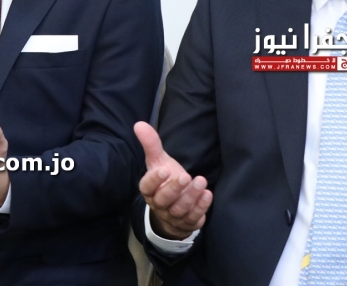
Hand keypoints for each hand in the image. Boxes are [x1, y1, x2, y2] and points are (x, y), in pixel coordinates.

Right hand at [135, 122, 211, 239]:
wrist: (174, 208)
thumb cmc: (166, 181)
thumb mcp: (159, 162)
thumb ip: (151, 145)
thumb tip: (139, 124)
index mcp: (149, 190)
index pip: (147, 187)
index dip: (154, 180)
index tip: (164, 170)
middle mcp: (159, 205)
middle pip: (163, 200)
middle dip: (174, 188)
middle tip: (185, 176)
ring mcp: (173, 216)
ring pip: (179, 209)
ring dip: (191, 196)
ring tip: (201, 181)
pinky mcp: (187, 223)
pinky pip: (193, 217)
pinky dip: (201, 207)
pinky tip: (207, 194)